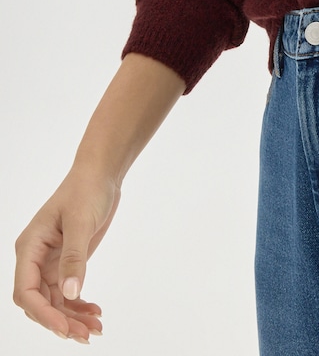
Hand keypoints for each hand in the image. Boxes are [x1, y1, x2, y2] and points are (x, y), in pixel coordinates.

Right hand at [13, 166, 120, 341]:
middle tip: (84, 336)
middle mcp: (35, 258)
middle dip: (59, 321)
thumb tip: (70, 294)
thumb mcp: (81, 222)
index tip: (64, 328)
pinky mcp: (66, 263)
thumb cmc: (87, 190)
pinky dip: (79, 305)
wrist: (101, 175)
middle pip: (39, 302)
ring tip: (95, 330)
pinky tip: (95, 313)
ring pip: (54, 301)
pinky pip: (67, 293)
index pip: (26, 291)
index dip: (42, 313)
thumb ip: (74, 258)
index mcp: (29, 247)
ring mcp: (50, 263)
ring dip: (72, 318)